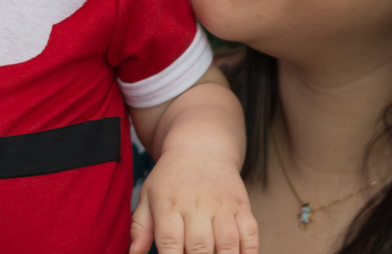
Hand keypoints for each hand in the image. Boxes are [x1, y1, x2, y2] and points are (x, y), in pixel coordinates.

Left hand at [129, 143, 257, 253]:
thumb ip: (140, 227)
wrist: (200, 147)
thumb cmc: (170, 179)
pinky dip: (249, 253)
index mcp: (169, 205)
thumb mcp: (148, 196)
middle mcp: (197, 205)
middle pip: (200, 248)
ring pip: (228, 244)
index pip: (170, 243)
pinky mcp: (242, 206)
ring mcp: (222, 206)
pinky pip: (250, 235)